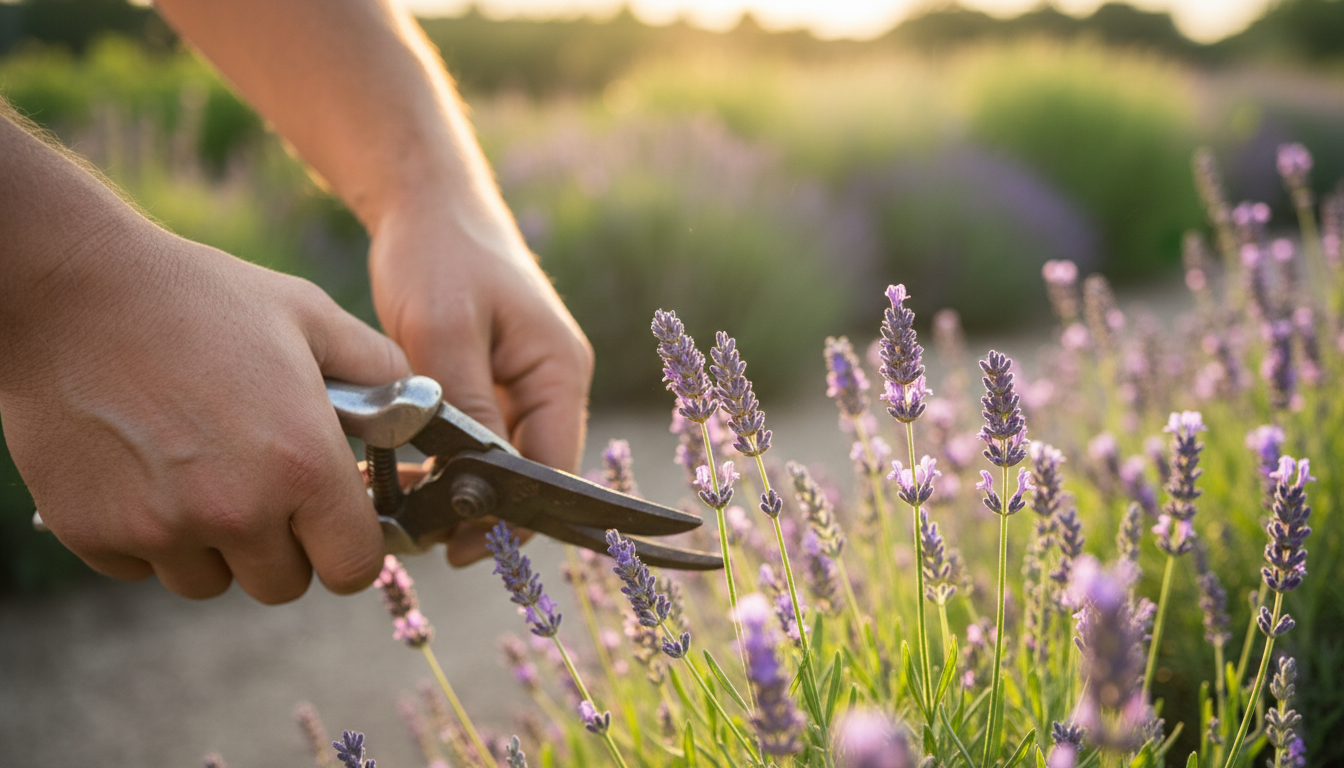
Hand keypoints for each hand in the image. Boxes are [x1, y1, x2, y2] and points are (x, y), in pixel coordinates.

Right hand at [0, 220, 409, 603]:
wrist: (73, 288)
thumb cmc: (200, 298)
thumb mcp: (312, 316)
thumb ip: (379, 371)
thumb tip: (417, 408)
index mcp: (303, 465)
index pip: (353, 568)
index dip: (350, 549)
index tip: (335, 525)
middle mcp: (237, 510)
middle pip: (282, 584)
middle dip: (284, 546)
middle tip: (265, 488)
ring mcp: (161, 529)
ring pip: (211, 581)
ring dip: (214, 545)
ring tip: (201, 469)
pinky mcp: (96, 534)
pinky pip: (142, 567)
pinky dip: (148, 535)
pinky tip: (145, 468)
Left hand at [368, 188, 593, 565]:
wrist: (425, 202)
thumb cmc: (439, 254)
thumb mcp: (443, 331)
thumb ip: (466, 408)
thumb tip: (477, 486)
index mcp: (559, 370)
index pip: (555, 468)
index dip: (517, 515)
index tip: (465, 547)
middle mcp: (553, 383)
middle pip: (534, 472)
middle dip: (488, 510)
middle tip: (428, 540)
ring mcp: (524, 383)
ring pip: (506, 460)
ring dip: (467, 489)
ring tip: (415, 516)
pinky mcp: (493, 381)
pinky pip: (484, 439)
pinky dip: (454, 462)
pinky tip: (413, 479)